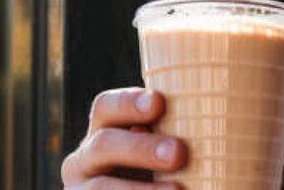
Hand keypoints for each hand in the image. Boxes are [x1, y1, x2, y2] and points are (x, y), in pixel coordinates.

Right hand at [61, 88, 186, 188]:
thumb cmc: (158, 171)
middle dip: (141, 148)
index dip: (129, 102)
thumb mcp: (156, 150)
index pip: (106, 107)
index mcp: (102, 131)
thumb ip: (168, 137)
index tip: (158, 102)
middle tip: (179, 153)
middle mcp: (85, 159)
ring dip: (142, 189)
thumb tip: (203, 123)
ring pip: (100, 187)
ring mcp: (80, 189)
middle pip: (104, 145)